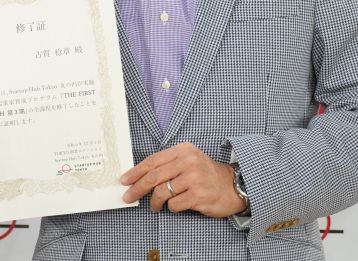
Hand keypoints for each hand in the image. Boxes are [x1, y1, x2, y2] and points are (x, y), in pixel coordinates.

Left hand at [120, 142, 246, 216]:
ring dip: (155, 202)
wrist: (232, 186)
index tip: (124, 180)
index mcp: (183, 150)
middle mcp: (189, 162)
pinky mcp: (199, 196)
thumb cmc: (204, 174)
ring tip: (155, 206)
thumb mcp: (187, 161)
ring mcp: (194, 179)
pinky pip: (174, 204)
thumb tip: (138, 177)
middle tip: (128, 197)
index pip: (153, 161)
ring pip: (162, 192)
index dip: (136, 172)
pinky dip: (171, 208)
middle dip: (137, 188)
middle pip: (154, 176)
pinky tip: (176, 206)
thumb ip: (166, 165)